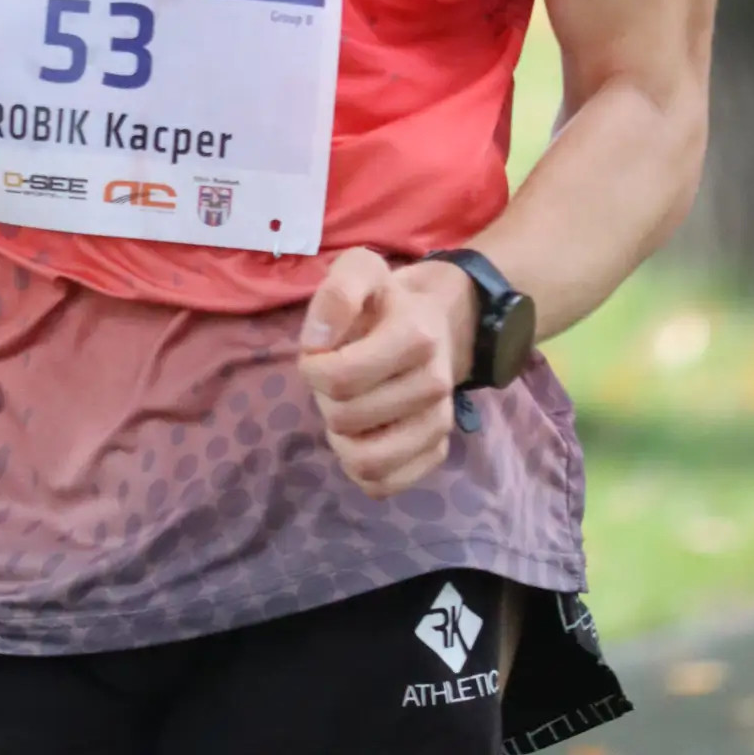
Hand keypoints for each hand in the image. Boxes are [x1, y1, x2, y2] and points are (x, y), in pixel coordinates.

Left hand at [297, 247, 476, 499]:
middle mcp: (435, 384)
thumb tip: (318, 342)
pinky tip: (362, 436)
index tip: (316, 352)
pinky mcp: (436, 451)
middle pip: (347, 418)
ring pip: (367, 462)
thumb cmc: (385, 300)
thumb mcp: (358, 269)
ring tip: (345, 410)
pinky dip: (361, 468)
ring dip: (341, 439)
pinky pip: (385, 485)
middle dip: (324, 399)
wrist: (434, 321)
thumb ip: (336, 292)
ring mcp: (440, 423)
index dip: (313, 369)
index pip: (342, 378)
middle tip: (333, 378)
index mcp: (416, 336)